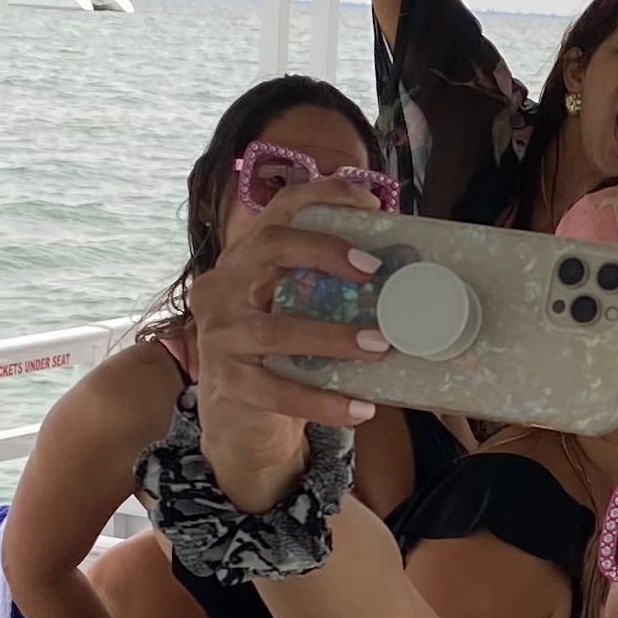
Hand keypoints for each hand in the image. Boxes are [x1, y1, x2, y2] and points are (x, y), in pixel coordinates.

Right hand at [186, 190, 389, 500]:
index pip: (277, 212)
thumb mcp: (293, 309)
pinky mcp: (225, 383)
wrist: (236, 420)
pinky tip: (360, 409)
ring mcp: (219, 336)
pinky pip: (277, 391)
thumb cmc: (277, 355)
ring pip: (275, 330)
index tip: (369, 204)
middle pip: (267, 247)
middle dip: (323, 250)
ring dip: (333, 337)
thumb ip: (324, 287)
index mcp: (242, 261)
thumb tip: (399, 271)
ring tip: (379, 346)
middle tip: (373, 269)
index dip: (321, 197)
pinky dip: (323, 401)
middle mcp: (221, 288)